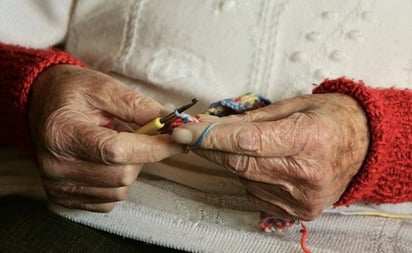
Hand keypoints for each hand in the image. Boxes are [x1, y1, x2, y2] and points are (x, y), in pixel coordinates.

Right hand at [28, 65, 183, 211]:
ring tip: (116, 145)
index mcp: (63, 133)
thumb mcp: (104, 88)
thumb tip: (172, 123)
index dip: (153, 147)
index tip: (177, 140)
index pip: (117, 151)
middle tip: (139, 136)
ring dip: (130, 168)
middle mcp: (57, 165)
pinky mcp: (64, 197)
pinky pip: (108, 200)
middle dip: (143, 155)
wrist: (42, 104)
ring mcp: (59, 185)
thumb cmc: (72, 93)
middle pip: (122, 174)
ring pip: (119, 189)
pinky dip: (117, 182)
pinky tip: (106, 162)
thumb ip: (138, 106)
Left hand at [172, 93, 368, 220]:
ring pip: (245, 180)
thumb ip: (250, 119)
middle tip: (195, 135)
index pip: (248, 141)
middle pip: (241, 164)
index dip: (212, 138)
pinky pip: (255, 193)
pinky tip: (262, 164)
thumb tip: (210, 125)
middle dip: (212, 149)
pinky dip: (249, 177)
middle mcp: (308, 174)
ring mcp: (303, 197)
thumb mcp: (292, 105)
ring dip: (232, 162)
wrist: (363, 145)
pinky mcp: (299, 211)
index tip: (186, 132)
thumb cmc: (329, 118)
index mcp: (309, 139)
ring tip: (242, 145)